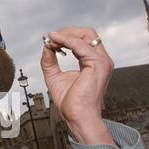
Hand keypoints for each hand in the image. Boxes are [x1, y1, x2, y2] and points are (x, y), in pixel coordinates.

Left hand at [40, 28, 116, 145]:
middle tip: (50, 37)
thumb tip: (45, 47)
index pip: (84, 40)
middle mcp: (102, 60)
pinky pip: (80, 45)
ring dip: (65, 35)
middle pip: (88, 33)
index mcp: (94, 63)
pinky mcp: (97, 64)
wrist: (77, 117)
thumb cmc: (70, 103)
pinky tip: (54, 42)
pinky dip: (66, 40)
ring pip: (86, 35)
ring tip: (50, 40)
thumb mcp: (54, 77)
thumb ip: (50, 61)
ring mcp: (102, 61)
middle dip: (67, 32)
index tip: (50, 40)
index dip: (66, 37)